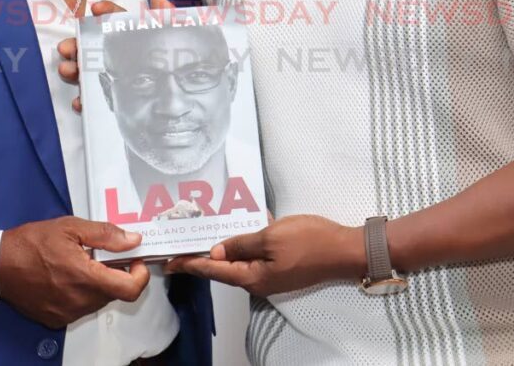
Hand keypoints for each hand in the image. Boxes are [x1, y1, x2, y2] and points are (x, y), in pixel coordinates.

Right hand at [0, 217, 148, 327]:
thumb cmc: (31, 243)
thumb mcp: (70, 227)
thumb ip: (106, 234)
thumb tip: (133, 241)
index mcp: (84, 277)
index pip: (130, 289)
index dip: (140, 275)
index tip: (136, 260)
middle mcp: (78, 301)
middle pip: (115, 293)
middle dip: (116, 273)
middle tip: (102, 254)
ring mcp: (67, 313)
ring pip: (98, 301)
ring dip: (99, 283)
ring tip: (80, 263)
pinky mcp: (56, 319)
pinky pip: (81, 307)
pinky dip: (82, 293)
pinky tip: (67, 276)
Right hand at [57, 0, 175, 112]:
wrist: (189, 111)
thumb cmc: (184, 68)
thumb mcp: (184, 40)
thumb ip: (171, 19)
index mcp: (138, 38)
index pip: (119, 20)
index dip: (107, 11)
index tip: (97, 8)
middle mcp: (123, 56)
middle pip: (95, 46)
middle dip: (78, 44)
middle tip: (67, 47)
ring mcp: (118, 79)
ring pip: (89, 70)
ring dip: (75, 69)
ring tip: (67, 70)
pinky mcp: (117, 102)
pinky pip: (97, 100)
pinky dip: (85, 100)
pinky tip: (81, 101)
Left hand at [165, 215, 364, 296]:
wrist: (344, 249)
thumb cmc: (308, 240)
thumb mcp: (270, 237)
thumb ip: (241, 244)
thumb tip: (216, 251)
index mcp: (252, 277)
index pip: (213, 270)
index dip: (190, 264)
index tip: (169, 262)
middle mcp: (258, 281)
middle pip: (223, 269)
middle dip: (201, 258)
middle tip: (179, 248)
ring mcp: (271, 275)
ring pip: (238, 262)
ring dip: (220, 251)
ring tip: (201, 239)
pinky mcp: (281, 266)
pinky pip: (254, 256)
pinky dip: (241, 245)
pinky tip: (236, 232)